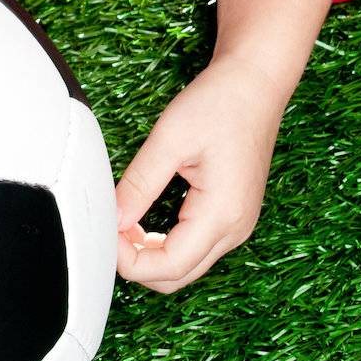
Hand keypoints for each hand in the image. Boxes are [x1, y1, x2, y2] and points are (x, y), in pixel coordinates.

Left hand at [113, 54, 290, 294]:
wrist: (256, 84)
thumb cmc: (220, 103)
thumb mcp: (170, 139)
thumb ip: (139, 183)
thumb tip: (113, 218)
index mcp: (222, 214)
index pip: (169, 267)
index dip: (129, 261)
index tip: (105, 232)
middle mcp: (235, 229)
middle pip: (178, 277)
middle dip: (137, 263)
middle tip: (109, 228)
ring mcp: (237, 225)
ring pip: (186, 266)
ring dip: (149, 254)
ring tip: (122, 221)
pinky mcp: (232, 216)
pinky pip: (195, 248)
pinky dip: (164, 244)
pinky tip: (142, 221)